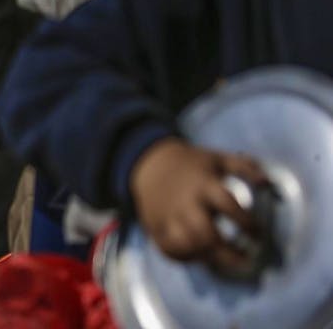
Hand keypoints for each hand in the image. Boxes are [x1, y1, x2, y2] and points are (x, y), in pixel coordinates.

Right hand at [130, 137, 267, 272]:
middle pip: (206, 233)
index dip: (246, 222)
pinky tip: (200, 256)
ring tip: (224, 259)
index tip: (258, 233)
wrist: (150, 164)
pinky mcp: (155, 226)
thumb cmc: (192, 164)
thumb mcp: (218, 158)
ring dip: (208, 256)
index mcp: (203, 184)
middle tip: (246, 260)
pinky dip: (185, 258)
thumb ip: (245, 168)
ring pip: (187, 245)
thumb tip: (268, 183)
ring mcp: (168, 216)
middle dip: (228, 252)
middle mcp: (185, 202)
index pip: (227, 205)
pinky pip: (169, 249)